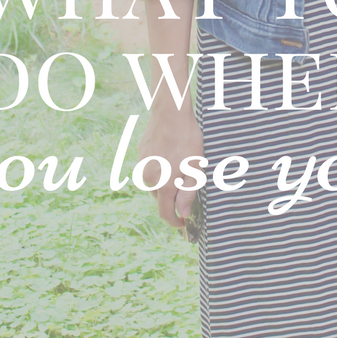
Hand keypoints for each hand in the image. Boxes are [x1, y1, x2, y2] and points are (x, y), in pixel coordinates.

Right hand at [138, 107, 204, 226]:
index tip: (183, 224)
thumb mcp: (195, 169)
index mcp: (163, 185)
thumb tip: (183, 213)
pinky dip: (161, 170)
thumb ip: (187, 193)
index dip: (174, 222)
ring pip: (155, 184)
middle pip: (160, 199)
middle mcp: (149, 179)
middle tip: (188, 189)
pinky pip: (151, 170)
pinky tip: (172, 157)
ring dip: (166, 184)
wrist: (170, 114)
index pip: (165, 213)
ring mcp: (143, 166)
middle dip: (172, 200)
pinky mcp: (141, 155)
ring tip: (181, 169)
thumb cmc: (187, 140)